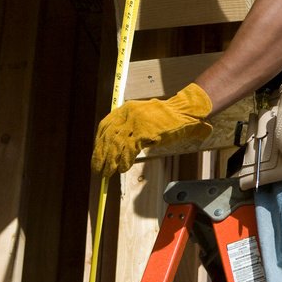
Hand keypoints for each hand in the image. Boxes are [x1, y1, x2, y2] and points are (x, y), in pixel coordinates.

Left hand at [92, 83, 213, 177]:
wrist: (184, 113)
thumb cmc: (167, 118)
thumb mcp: (143, 117)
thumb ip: (129, 126)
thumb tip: (115, 145)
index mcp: (126, 109)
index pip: (104, 127)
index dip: (98, 143)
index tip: (96, 154)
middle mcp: (128, 114)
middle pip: (107, 137)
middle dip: (100, 156)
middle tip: (98, 169)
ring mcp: (136, 123)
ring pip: (116, 145)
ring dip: (110, 162)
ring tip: (108, 172)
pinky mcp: (144, 132)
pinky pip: (129, 150)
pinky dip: (125, 161)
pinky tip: (123, 168)